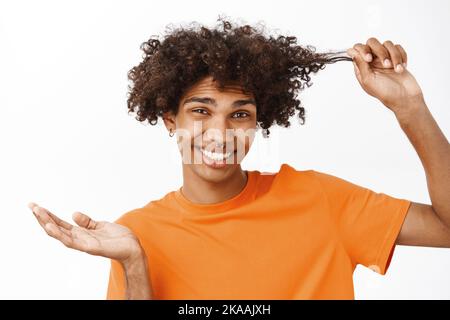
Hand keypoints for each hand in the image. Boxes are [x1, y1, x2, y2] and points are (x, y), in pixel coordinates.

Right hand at [28, 202, 142, 264]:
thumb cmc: (118, 238)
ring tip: (37, 214)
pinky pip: (71, 241)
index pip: (60, 224)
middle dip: (43, 218)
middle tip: (31, 206)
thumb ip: (87, 222)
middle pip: (56, 228)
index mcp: (81, 233)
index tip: (35, 206)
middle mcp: (79, 239)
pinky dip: (60, 235)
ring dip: (48, 225)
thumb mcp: (101, 225)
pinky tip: (51, 227)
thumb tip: (73, 213)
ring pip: (60, 235)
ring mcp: (83, 244)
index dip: (48, 216)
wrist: (132, 247)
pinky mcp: (89, 247)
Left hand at [347, 38, 424, 114]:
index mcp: (362, 67)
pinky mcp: (397, 58)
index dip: (362, 50)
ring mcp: (384, 59)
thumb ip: (360, 64)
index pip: (356, 49)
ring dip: (393, 56)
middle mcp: (372, 62)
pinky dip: (401, 56)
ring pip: (387, 43)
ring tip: (395, 69)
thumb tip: (351, 51)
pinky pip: (398, 47)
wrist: (405, 98)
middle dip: (380, 51)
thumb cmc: (386, 93)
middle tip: (385, 64)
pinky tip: (401, 68)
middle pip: (371, 42)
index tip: (369, 59)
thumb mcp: (368, 80)